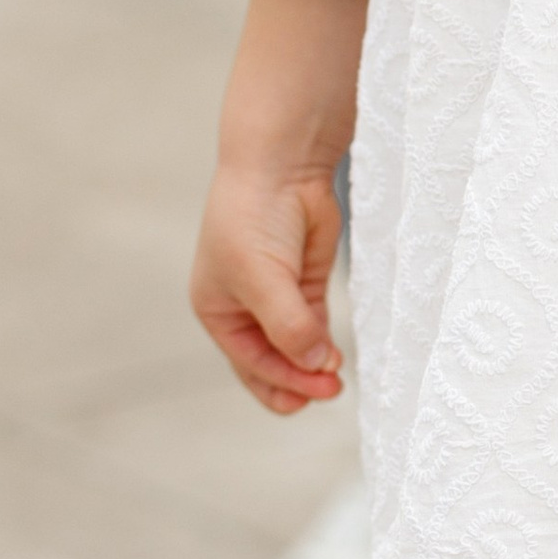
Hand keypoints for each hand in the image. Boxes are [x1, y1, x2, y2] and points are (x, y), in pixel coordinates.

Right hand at [192, 160, 345, 414]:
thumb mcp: (263, 281)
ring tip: (338, 379)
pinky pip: (315, 325)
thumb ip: (290, 327)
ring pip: (296, 347)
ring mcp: (277, 297)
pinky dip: (325, 343)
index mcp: (218, 311)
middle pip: (271, 362)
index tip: (315, 392)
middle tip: (330, 391)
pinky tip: (338, 355)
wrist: (281, 167)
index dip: (282, 382)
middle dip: (298, 381)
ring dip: (315, 365)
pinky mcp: (305, 283)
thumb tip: (317, 365)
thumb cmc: (253, 219)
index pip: (250, 363)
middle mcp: (244, 308)